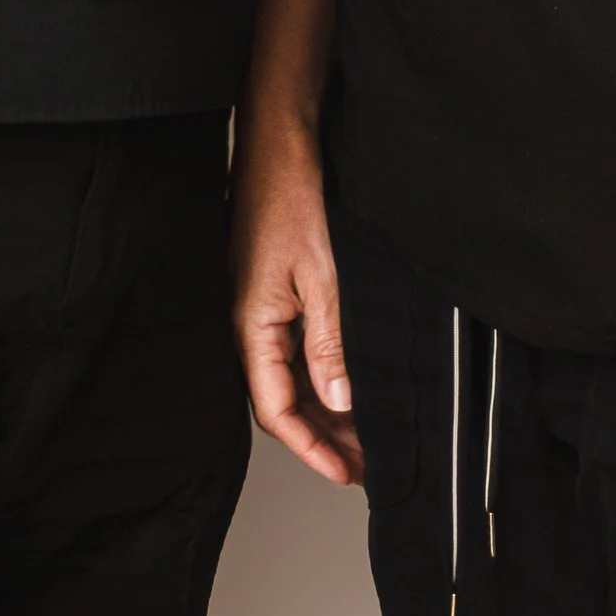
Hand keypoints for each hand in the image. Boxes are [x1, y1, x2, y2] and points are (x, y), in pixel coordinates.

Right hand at [233, 119, 364, 486]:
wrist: (278, 143)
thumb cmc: (290, 198)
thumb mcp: (321, 276)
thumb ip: (329, 343)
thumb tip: (339, 401)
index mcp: (253, 327)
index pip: (276, 411)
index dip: (311, 449)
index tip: (346, 472)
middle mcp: (251, 324)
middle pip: (283, 402)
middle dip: (323, 438)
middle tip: (364, 464)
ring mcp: (261, 308)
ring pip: (291, 379)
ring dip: (325, 410)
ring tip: (364, 434)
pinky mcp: (274, 292)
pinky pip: (294, 350)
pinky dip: (323, 375)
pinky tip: (350, 383)